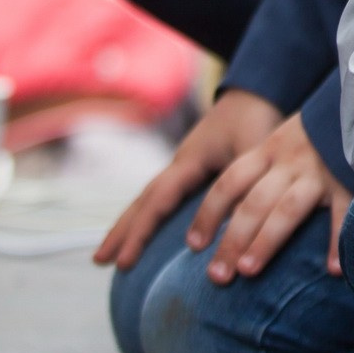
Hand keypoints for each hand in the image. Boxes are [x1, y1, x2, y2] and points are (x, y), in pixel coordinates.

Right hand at [93, 88, 280, 269]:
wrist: (254, 90)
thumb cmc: (255, 118)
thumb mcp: (253, 150)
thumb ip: (245, 185)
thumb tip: (236, 229)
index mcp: (189, 161)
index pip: (158, 201)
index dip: (141, 233)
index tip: (125, 261)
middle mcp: (179, 164)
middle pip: (143, 201)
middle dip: (122, 232)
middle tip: (98, 261)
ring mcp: (182, 165)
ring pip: (149, 198)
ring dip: (129, 224)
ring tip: (109, 252)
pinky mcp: (191, 167)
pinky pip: (163, 195)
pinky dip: (148, 213)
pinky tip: (145, 228)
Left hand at [190, 112, 352, 282]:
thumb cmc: (320, 132)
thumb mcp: (285, 140)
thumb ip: (266, 170)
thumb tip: (236, 215)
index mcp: (269, 150)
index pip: (229, 183)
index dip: (208, 214)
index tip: (193, 245)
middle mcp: (289, 161)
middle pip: (253, 203)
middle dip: (231, 240)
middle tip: (217, 276)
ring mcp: (319, 170)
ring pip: (286, 209)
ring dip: (265, 241)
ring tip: (248, 271)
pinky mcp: (349, 177)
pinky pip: (344, 212)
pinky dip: (339, 240)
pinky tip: (334, 270)